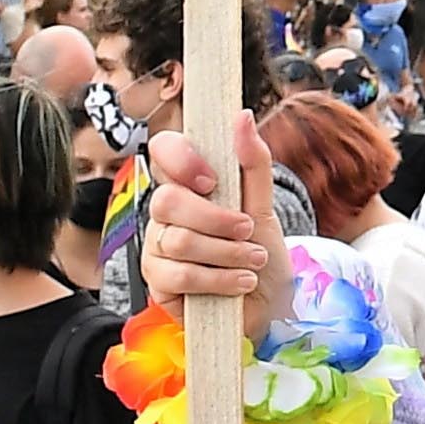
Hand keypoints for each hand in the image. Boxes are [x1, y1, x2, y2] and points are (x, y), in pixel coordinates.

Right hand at [137, 128, 287, 322]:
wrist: (267, 307)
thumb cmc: (261, 255)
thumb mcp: (266, 207)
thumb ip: (254, 163)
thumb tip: (243, 116)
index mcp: (189, 184)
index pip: (164, 149)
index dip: (181, 158)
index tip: (211, 180)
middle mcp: (166, 211)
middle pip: (168, 200)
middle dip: (217, 218)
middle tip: (248, 230)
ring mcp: (157, 246)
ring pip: (179, 240)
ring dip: (228, 253)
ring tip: (253, 262)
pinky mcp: (157, 282)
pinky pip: (179, 274)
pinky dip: (219, 279)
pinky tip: (240, 283)